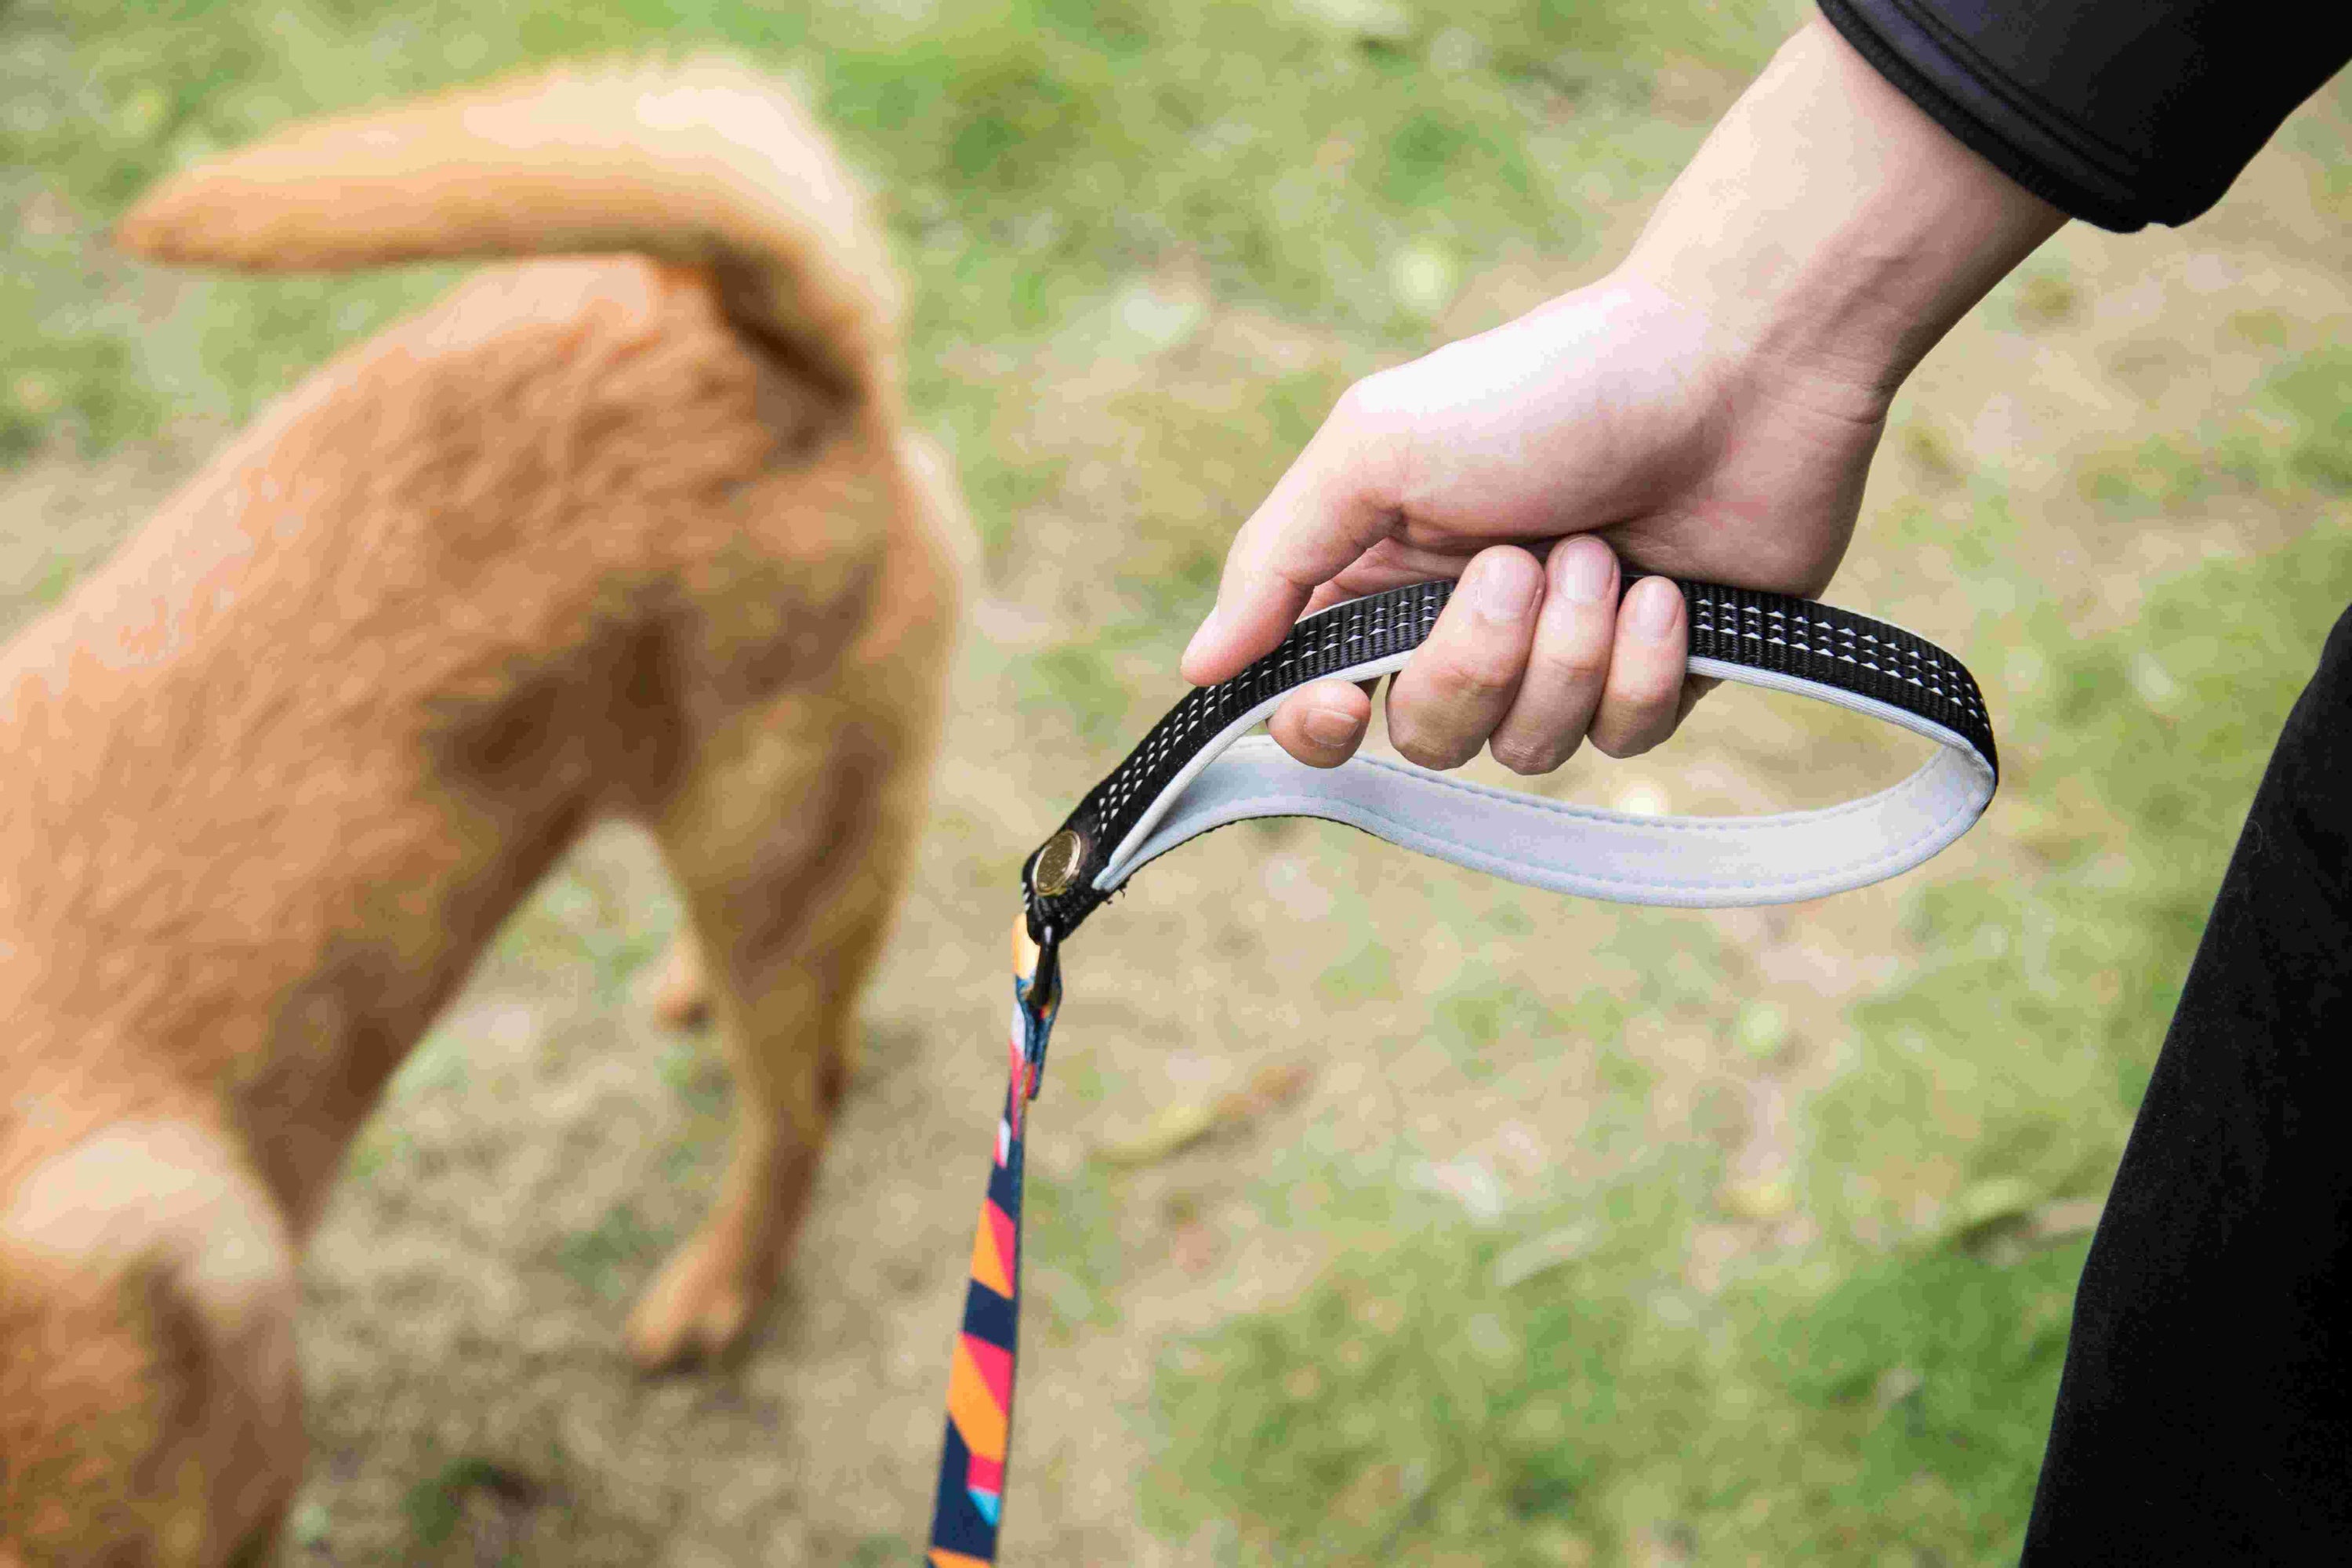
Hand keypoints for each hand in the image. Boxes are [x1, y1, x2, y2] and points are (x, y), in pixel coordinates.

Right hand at [1179, 16, 2061, 773]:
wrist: (1737, 367)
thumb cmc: (1549, 388)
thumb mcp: (1379, 445)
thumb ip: (1278, 559)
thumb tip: (1200, 666)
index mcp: (1382, 571)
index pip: (1315, 701)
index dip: (1318, 725)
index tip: (1342, 703)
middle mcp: (1463, 625)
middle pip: (1426, 735)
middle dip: (1474, 660)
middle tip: (1523, 561)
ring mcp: (1562, 657)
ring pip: (1529, 748)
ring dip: (1567, 651)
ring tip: (1606, 551)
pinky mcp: (1656, 675)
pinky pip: (1623, 740)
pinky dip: (1641, 665)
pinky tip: (1668, 589)